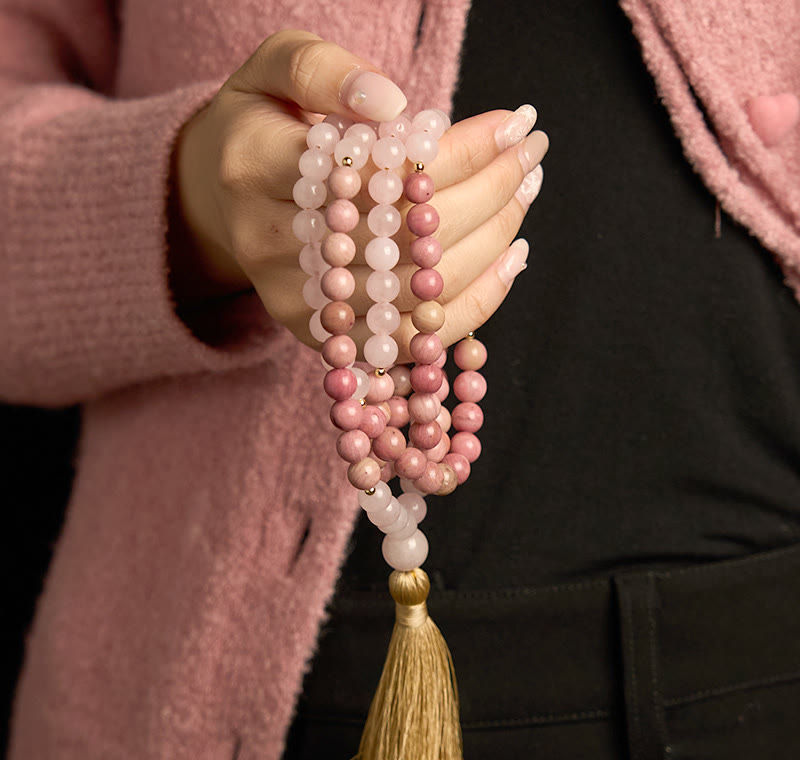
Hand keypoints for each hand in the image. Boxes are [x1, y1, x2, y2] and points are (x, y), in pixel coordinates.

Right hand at [169, 29, 548, 361]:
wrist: (221, 199)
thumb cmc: (261, 126)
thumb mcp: (274, 69)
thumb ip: (323, 71)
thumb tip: (391, 105)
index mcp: (254, 169)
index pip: (374, 169)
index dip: (455, 151)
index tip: (513, 124)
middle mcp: (271, 248)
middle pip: (403, 237)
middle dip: (487, 192)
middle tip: (531, 154)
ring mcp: (297, 306)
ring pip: (417, 292)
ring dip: (491, 242)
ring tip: (526, 191)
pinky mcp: (324, 340)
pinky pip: (414, 339)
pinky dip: (477, 302)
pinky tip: (513, 256)